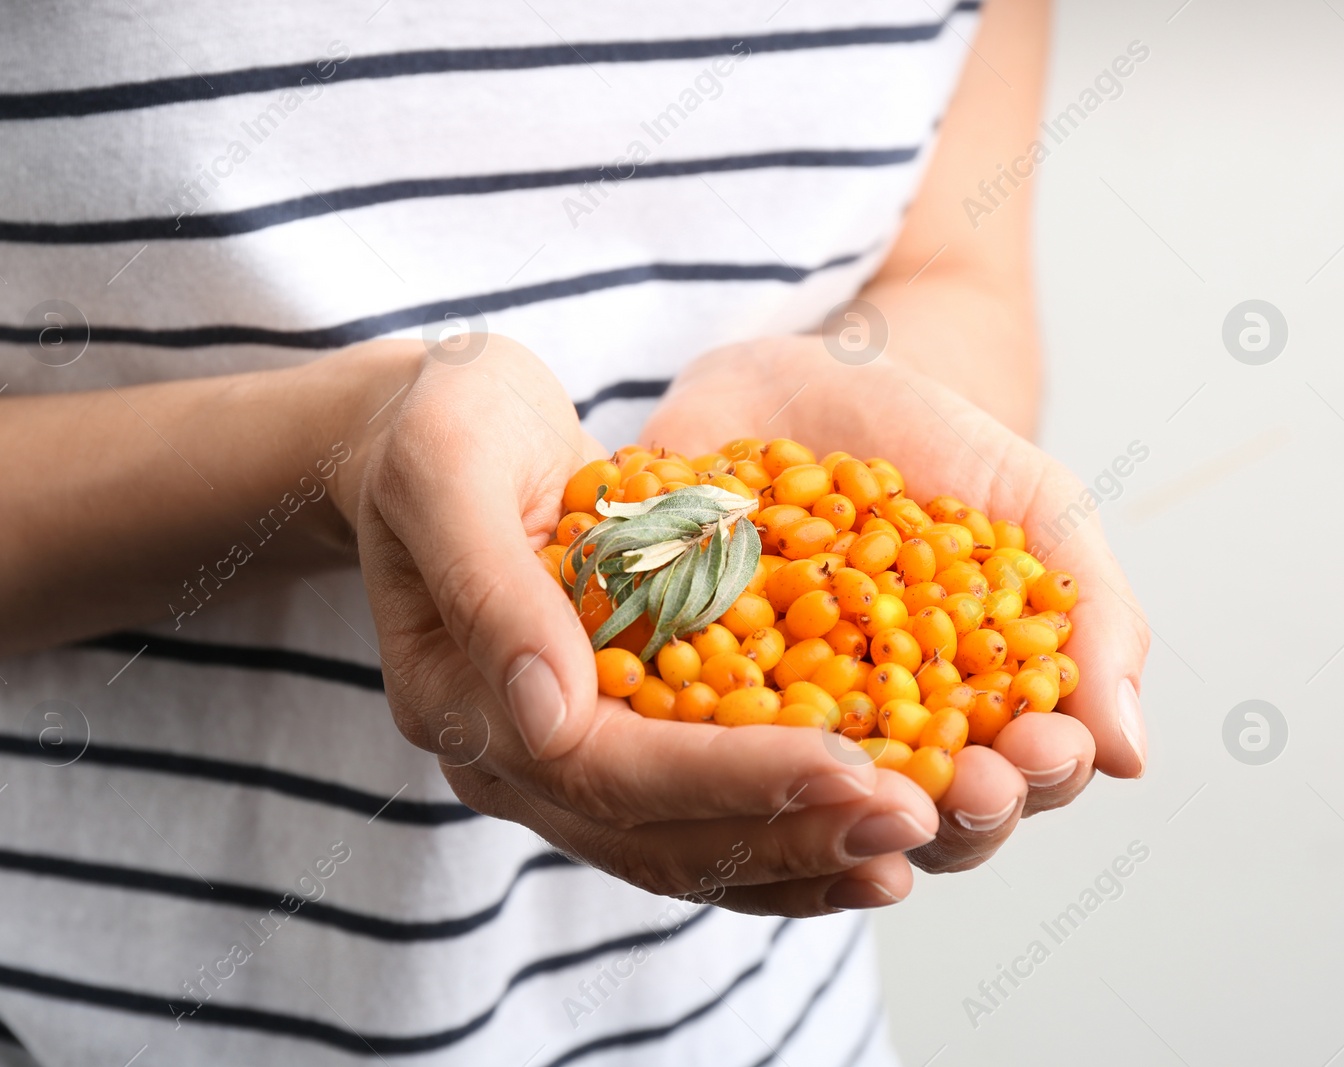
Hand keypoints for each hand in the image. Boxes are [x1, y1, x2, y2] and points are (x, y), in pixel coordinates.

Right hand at [349, 336, 940, 914]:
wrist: (430, 432)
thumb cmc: (441, 427)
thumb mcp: (448, 466)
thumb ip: (491, 587)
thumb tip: (549, 720)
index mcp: (461, 701)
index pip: (611, 769)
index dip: (735, 777)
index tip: (852, 766)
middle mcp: (512, 759)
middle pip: (660, 835)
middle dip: (793, 828)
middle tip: (914, 818)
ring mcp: (560, 763)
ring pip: (688, 850)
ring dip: (803, 855)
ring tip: (914, 843)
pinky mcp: (613, 743)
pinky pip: (703, 816)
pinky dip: (786, 830)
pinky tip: (865, 833)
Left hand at [642, 335, 1149, 874]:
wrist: (807, 370)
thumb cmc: (934, 443)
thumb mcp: (1031, 501)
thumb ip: (1091, 612)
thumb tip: (1134, 756)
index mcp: (976, 709)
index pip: (1024, 774)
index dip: (1038, 773)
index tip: (1040, 751)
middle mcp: (878, 737)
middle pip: (925, 815)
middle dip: (952, 811)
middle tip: (961, 786)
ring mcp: (780, 721)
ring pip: (815, 803)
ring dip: (842, 807)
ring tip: (857, 779)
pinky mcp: (685, 691)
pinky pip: (694, 739)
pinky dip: (710, 749)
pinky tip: (722, 744)